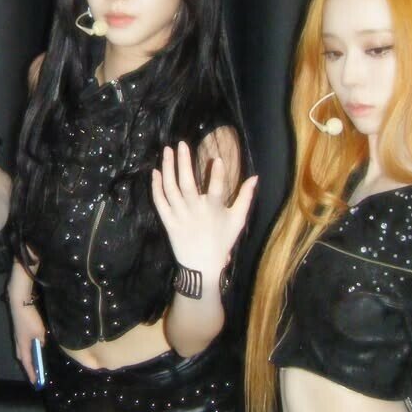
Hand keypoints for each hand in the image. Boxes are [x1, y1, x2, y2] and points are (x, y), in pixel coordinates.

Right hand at [8, 274, 46, 385]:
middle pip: (22, 357)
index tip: (36, 382)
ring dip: (28, 356)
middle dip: (28, 365)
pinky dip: (28, 347)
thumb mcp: (40, 332)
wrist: (19, 302)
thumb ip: (41, 341)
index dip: (32, 373)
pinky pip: (23, 343)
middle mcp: (18, 342)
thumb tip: (41, 345)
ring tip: (36, 360)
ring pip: (22, 350)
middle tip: (36, 372)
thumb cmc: (29, 319)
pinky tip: (34, 344)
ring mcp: (17, 335)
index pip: (27, 363)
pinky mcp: (19, 328)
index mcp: (23, 345)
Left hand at [151, 142, 257, 278]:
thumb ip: (246, 197)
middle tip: (181, 144)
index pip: (217, 190)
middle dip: (183, 162)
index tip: (216, 158)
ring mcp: (179, 216)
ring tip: (167, 150)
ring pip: (171, 189)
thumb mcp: (238, 220)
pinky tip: (156, 172)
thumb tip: (255, 177)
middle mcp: (195, 211)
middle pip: (187, 184)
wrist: (201, 267)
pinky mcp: (168, 221)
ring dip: (168, 168)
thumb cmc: (222, 241)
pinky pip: (159, 202)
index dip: (217, 175)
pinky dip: (156, 187)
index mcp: (214, 211)